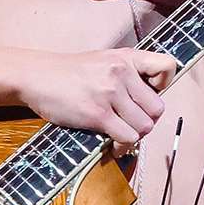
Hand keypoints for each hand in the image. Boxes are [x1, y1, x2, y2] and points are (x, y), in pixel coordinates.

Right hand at [17, 48, 175, 144]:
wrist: (36, 76)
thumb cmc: (69, 73)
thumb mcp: (103, 61)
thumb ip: (127, 74)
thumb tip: (148, 102)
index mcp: (126, 57)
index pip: (168, 66)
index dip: (163, 85)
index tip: (147, 94)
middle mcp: (122, 72)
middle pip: (157, 108)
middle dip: (146, 121)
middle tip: (130, 123)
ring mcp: (110, 93)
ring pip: (144, 126)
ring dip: (134, 137)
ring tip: (120, 136)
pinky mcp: (98, 114)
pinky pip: (127, 138)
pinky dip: (122, 147)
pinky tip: (113, 145)